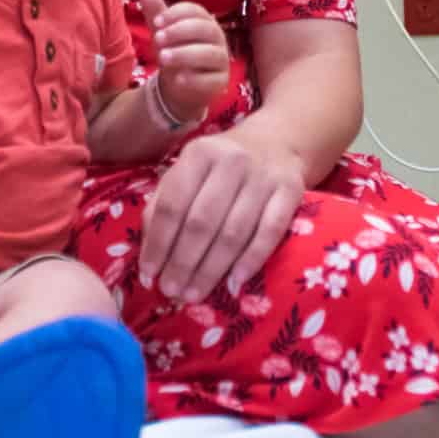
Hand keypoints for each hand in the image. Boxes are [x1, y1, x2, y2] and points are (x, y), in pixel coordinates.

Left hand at [137, 126, 306, 301]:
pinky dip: (251, 260)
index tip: (148, 276)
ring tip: (194, 295)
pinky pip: (270, 232)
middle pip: (202, 222)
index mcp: (199, 154)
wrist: (276, 142)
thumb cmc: (219, 167)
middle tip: (172, 293)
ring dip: (211, 270)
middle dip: (183, 263)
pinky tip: (234, 283)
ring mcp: (264, 176)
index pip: (173, 205)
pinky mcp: (291, 191)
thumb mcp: (187, 173)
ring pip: (233, 232)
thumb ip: (162, 207)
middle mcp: (232, 161)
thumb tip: (149, 260)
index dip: (158, 244)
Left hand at [141, 0, 230, 125]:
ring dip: (185, 54)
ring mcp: (222, 61)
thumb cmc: (174, 51)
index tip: (156, 22)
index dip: (176, 14)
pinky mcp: (220, 82)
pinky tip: (177, 79)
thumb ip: (156, 13)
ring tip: (162, 58)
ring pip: (210, 54)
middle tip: (157, 39)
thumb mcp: (162, 32)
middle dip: (180, 32)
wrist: (181, 85)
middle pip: (206, 29)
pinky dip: (194, 79)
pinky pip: (211, 80)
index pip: (196, 11)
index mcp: (204, 21)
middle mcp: (217, 39)